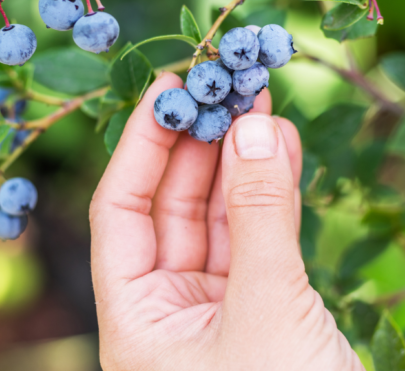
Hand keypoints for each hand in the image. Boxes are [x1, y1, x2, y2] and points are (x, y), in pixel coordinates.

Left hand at [89, 72, 362, 369]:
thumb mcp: (269, 310)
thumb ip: (262, 216)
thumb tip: (254, 125)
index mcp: (136, 322)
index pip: (121, 211)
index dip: (142, 144)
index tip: (172, 87)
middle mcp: (168, 313)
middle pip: (172, 205)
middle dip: (201, 141)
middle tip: (227, 81)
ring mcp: (218, 310)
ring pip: (221, 217)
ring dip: (241, 160)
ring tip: (260, 100)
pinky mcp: (265, 310)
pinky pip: (260, 238)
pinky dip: (273, 194)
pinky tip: (283, 148)